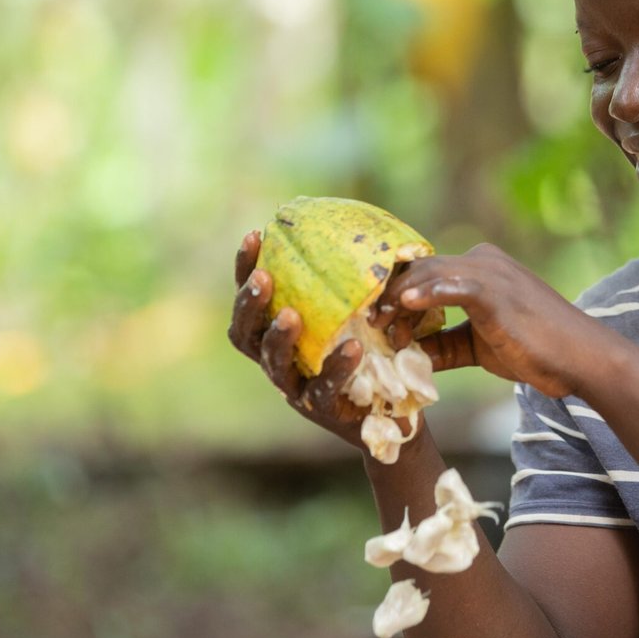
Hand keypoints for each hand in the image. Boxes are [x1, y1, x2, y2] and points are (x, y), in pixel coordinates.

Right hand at [227, 230, 408, 447]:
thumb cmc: (371, 352)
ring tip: (292, 314)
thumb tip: (356, 226)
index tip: (254, 234)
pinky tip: (352, 348)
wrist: (393, 407)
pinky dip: (336, 367)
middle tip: (264, 278)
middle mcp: (277, 361)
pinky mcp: (323, 411)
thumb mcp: (356, 312)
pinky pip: (323, 389)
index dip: (245, 269)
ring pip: (274, 364)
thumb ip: (344, 283)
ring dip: (280, 337)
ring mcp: (296, 389)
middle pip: (245, 334)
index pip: (250, 299)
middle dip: (250, 304)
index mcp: (277, 335)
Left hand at [379, 243, 607, 398]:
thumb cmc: (537, 351)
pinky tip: (403, 305)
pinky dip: (425, 294)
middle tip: (367, 325)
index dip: (394, 293)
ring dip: (397, 301)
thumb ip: (445, 344)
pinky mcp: (496, 292)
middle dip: (388, 296)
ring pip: (428, 276)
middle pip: (419, 270)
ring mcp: (490, 273)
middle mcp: (483, 261)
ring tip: (378, 325)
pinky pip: (452, 286)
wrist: (580, 358)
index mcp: (480, 268)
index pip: (425, 272)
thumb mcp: (480, 347)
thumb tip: (408, 353)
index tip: (373, 321)